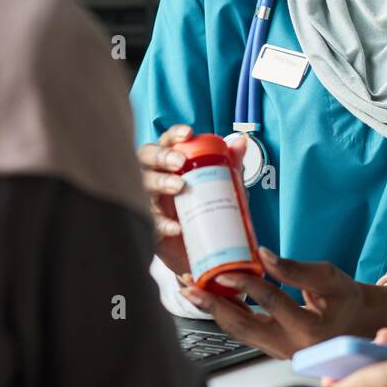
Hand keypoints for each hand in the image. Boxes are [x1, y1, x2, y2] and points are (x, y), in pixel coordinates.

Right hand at [136, 125, 247, 276]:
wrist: (206, 253)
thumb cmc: (209, 211)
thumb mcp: (225, 187)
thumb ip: (231, 164)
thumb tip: (242, 141)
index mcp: (172, 164)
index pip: (167, 141)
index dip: (174, 134)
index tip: (188, 133)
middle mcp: (158, 178)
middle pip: (146, 157)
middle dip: (162, 156)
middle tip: (180, 162)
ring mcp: (151, 202)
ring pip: (144, 186)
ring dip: (160, 183)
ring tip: (180, 187)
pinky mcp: (151, 227)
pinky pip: (151, 222)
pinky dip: (162, 223)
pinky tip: (177, 226)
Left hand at [181, 248, 386, 358]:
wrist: (358, 323)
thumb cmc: (347, 300)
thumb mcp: (329, 277)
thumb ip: (295, 268)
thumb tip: (263, 255)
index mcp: (309, 329)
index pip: (271, 302)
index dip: (245, 283)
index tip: (223, 270)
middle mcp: (291, 347)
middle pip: (244, 326)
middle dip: (213, 306)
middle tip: (190, 288)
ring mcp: (280, 353)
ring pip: (239, 333)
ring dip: (214, 311)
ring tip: (192, 292)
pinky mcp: (273, 350)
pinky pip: (244, 333)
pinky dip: (226, 315)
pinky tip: (211, 299)